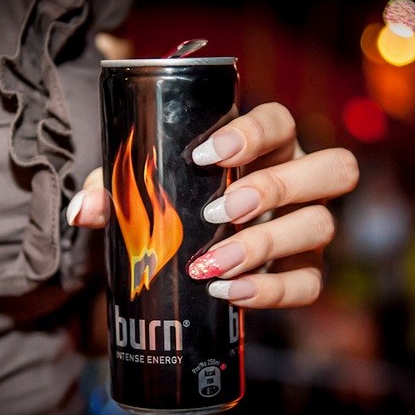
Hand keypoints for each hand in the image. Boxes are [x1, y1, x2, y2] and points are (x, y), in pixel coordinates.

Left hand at [68, 103, 358, 307]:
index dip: (252, 132)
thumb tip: (82, 210)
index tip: (202, 155)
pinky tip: (226, 293)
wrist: (192, 257)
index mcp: (266, 147)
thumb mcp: (143, 194)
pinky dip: (270, 291)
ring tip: (211, 263)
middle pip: (331, 168)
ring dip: (265, 244)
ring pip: (321, 226)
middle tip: (218, 211)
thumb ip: (114, 192)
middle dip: (274, 188)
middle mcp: (299, 181)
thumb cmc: (174, 207)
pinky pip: (309, 284)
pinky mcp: (305, 272)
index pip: (280, 121)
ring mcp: (308, 228)